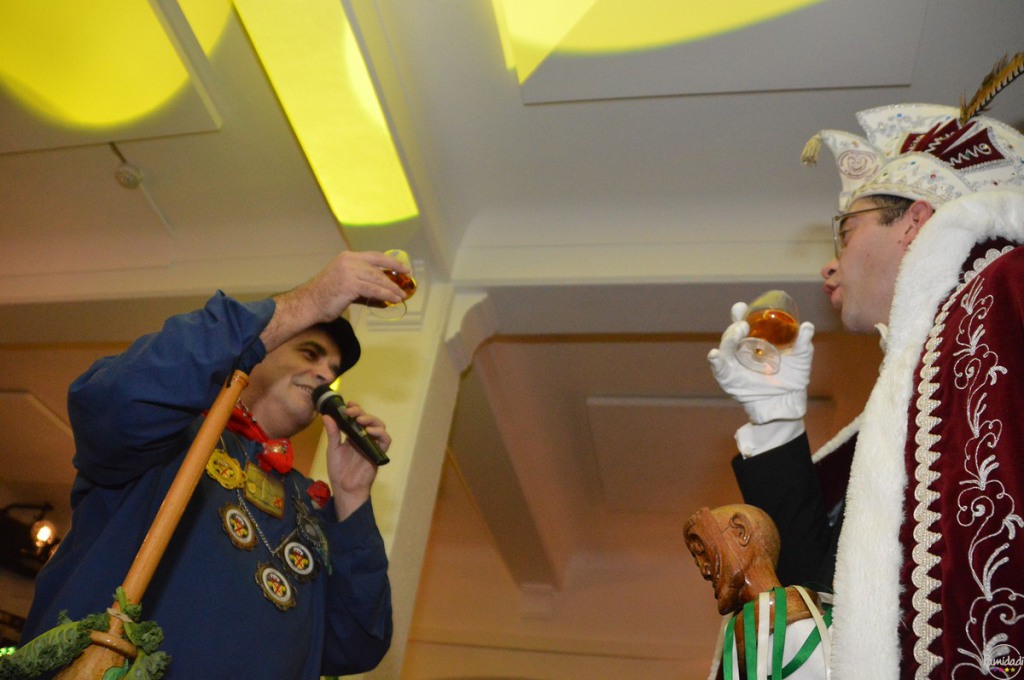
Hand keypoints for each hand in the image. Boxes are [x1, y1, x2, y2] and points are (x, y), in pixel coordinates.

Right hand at [305, 250, 408, 319]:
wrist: (309, 304)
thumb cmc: (326, 297)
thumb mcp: (348, 286)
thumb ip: (365, 288)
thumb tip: (385, 296)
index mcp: (348, 257)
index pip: (375, 256)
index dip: (392, 262)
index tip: (405, 268)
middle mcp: (349, 261)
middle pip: (378, 269)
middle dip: (393, 279)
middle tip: (404, 288)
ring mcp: (349, 272)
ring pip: (377, 279)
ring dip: (391, 289)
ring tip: (400, 296)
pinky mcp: (350, 285)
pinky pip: (373, 290)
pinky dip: (385, 295)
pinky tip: (392, 300)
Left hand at [322, 400, 390, 520]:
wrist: (344, 488)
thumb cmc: (338, 470)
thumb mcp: (333, 449)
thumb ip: (332, 432)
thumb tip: (326, 415)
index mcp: (353, 435)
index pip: (358, 417)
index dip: (355, 409)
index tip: (348, 404)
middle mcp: (364, 438)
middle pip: (369, 419)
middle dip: (362, 412)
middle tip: (351, 412)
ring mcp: (372, 445)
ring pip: (380, 427)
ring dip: (372, 420)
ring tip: (360, 420)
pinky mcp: (378, 453)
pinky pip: (385, 441)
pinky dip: (380, 434)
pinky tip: (370, 431)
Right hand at [707, 302, 814, 423]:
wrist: (787, 404)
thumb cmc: (793, 379)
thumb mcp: (801, 358)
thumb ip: (803, 342)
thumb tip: (807, 326)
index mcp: (755, 341)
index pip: (743, 323)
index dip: (739, 314)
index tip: (742, 307)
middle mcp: (742, 350)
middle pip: (732, 333)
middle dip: (735, 325)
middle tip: (745, 324)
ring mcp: (734, 364)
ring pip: (725, 347)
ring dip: (728, 337)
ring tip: (739, 332)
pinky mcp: (729, 379)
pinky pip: (719, 368)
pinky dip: (715, 361)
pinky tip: (715, 354)